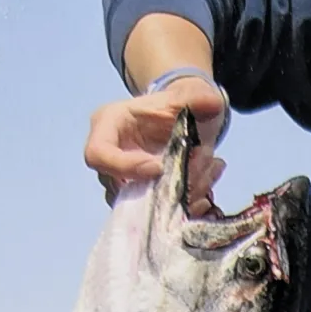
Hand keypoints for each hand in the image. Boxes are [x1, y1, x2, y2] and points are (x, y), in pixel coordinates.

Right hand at [85, 77, 227, 215]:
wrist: (187, 121)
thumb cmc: (178, 106)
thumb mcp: (188, 96)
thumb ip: (197, 98)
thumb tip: (212, 103)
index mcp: (109, 125)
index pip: (98, 154)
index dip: (126, 167)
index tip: (160, 168)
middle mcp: (110, 158)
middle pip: (122, 188)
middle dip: (165, 186)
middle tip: (199, 167)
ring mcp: (124, 181)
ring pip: (144, 206)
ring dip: (182, 197)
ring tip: (210, 170)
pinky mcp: (141, 199)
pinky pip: (158, 215)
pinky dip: (186, 207)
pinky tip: (208, 193)